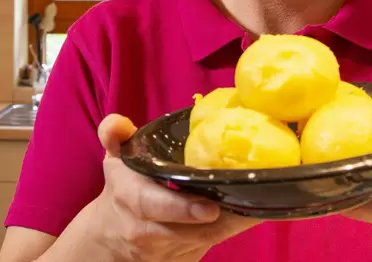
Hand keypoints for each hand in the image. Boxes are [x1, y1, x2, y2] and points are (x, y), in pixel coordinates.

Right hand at [89, 114, 258, 261]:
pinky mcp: (181, 259)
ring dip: (230, 226)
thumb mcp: (117, 158)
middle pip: (182, 231)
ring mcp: (163, 250)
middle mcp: (145, 229)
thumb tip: (117, 123)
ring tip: (259, 206)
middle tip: (241, 208)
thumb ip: (115, 134)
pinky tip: (252, 214)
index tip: (210, 208)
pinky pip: (207, 246)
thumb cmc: (124, 186)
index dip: (181, 208)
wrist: (112, 235)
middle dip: (213, 222)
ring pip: (201, 241)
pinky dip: (230, 231)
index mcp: (130, 197)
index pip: (151, 205)